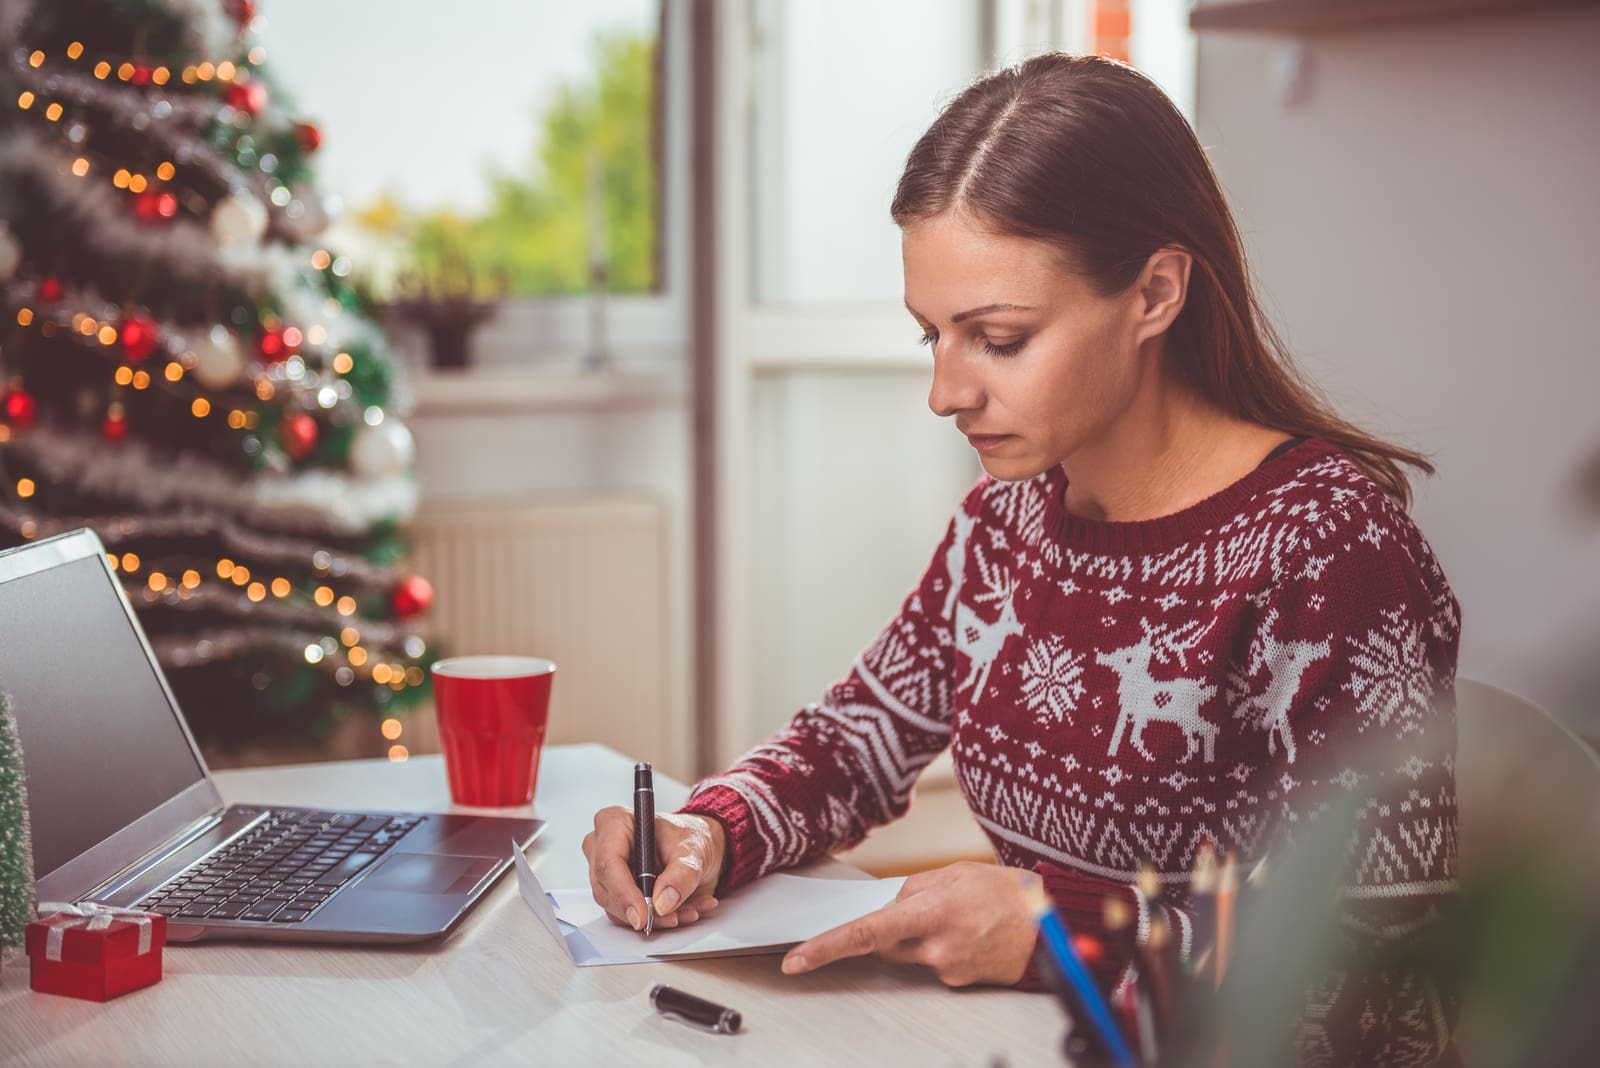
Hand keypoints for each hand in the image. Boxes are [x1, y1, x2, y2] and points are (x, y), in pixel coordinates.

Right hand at [582, 807, 726, 930]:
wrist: (700, 847)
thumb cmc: (690, 837)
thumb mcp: (694, 850)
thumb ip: (682, 874)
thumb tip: (662, 902)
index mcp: (614, 823)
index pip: (608, 863)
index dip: (623, 893)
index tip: (642, 915)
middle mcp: (602, 847)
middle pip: (608, 890)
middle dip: (643, 910)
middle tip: (674, 917)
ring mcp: (606, 873)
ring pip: (617, 909)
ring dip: (655, 918)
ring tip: (688, 910)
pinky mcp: (615, 894)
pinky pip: (628, 916)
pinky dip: (658, 921)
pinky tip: (683, 911)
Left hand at [781, 862, 1040, 986]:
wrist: (1056, 930)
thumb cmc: (1011, 895)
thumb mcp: (958, 874)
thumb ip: (915, 888)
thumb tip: (887, 904)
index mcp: (932, 912)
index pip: (865, 932)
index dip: (826, 946)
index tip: (796, 958)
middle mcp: (936, 947)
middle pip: (886, 942)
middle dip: (895, 924)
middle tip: (934, 905)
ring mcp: (948, 969)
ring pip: (911, 953)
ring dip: (924, 935)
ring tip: (964, 917)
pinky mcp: (960, 983)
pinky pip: (934, 964)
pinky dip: (944, 947)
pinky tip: (972, 933)